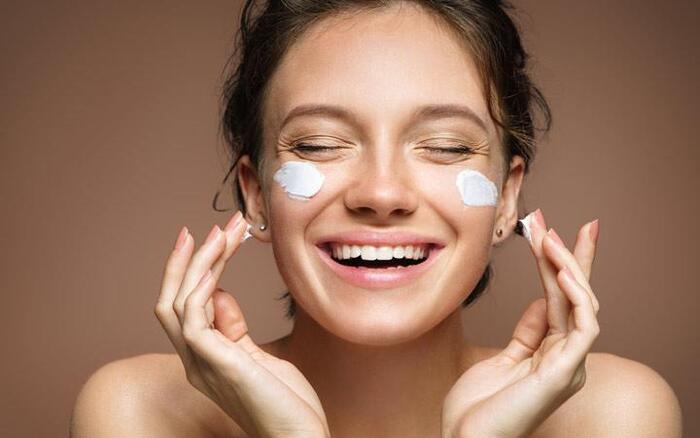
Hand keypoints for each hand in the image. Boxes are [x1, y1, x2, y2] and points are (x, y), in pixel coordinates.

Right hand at [155, 211, 329, 437]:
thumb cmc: (285, 403)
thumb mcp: (258, 357)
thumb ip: (234, 328)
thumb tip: (219, 294)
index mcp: (203, 357)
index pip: (185, 306)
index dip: (194, 271)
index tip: (212, 239)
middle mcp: (194, 360)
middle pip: (170, 301)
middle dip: (185, 261)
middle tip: (205, 228)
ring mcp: (201, 364)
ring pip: (178, 303)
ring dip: (199, 263)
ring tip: (222, 233)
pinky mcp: (216, 365)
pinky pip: (193, 320)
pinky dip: (199, 289)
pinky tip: (216, 268)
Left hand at [441, 209, 600, 437]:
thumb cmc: (478, 406)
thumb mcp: (504, 357)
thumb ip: (529, 332)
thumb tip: (542, 302)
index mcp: (553, 353)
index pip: (564, 300)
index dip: (564, 265)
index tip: (554, 232)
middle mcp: (567, 357)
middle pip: (577, 297)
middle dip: (573, 256)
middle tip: (569, 221)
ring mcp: (568, 366)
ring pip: (582, 305)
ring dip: (567, 266)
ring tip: (548, 237)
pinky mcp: (564, 374)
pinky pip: (583, 328)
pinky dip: (577, 297)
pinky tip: (561, 272)